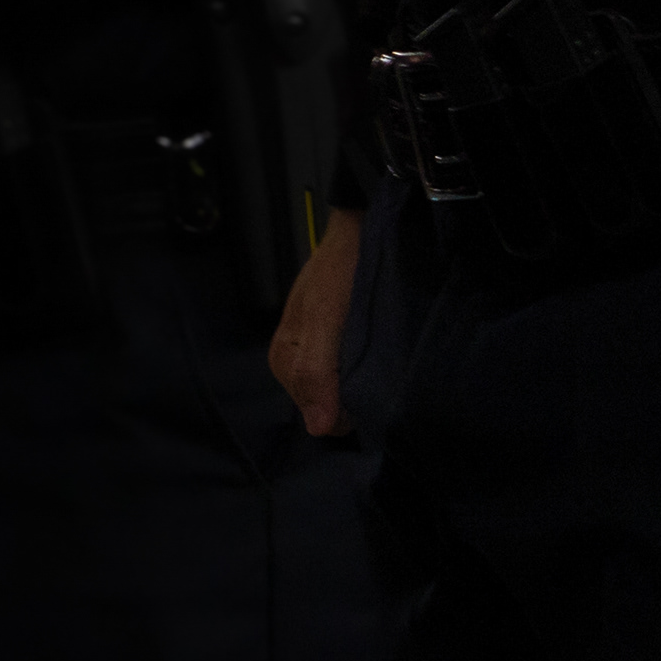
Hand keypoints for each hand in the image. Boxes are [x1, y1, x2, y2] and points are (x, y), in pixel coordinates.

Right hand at [270, 206, 361, 436]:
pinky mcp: (334, 341)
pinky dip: (363, 370)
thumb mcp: (323, 319)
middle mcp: (296, 359)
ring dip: (359, 384)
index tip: (367, 393)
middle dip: (351, 398)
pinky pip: (347, 373)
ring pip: (338, 391)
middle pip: (326, 405)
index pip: (315, 414)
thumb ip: (315, 371)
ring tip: (376, 361)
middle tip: (373, 370)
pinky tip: (375, 358)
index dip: (344, 411)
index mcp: (284, 358)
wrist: (357, 231)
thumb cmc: (339, 272)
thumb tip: (317, 429)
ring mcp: (315, 350)